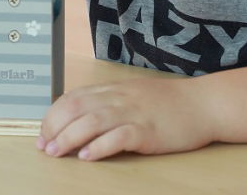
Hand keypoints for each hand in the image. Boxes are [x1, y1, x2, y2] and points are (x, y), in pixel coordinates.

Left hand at [37, 78, 215, 160]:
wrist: (203, 103)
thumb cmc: (168, 103)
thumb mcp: (132, 95)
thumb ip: (108, 102)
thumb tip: (80, 117)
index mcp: (113, 89)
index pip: (73, 97)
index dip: (54, 115)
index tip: (43, 132)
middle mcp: (119, 98)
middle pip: (77, 107)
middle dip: (55, 127)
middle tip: (44, 146)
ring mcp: (133, 113)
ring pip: (92, 121)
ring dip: (69, 137)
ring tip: (56, 152)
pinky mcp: (148, 131)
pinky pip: (119, 136)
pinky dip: (100, 146)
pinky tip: (87, 156)